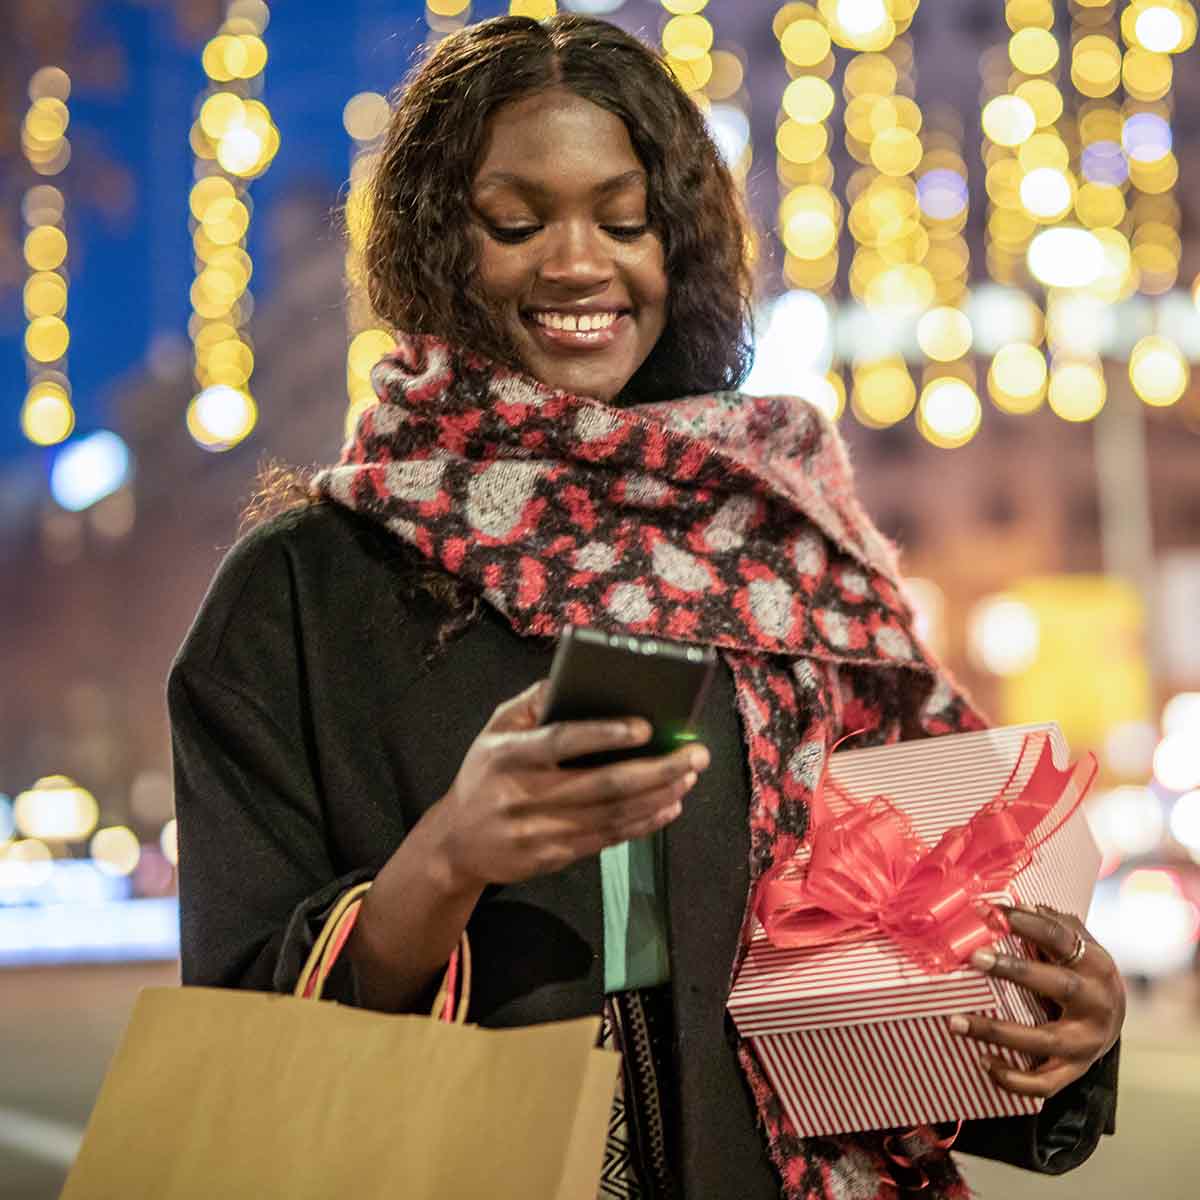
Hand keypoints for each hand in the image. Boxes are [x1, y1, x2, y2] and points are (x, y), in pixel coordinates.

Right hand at [426, 679, 709, 889]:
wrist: (457, 842)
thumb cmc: (486, 773)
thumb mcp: (495, 729)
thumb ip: (533, 702)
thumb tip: (576, 678)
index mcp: (508, 756)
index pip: (561, 742)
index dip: (605, 735)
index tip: (646, 727)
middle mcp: (524, 796)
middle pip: (602, 785)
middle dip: (657, 769)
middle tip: (696, 754)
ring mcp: (539, 832)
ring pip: (613, 815)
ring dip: (658, 796)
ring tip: (689, 776)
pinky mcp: (553, 858)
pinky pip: (608, 840)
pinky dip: (643, 823)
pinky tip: (669, 805)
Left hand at [947, 903, 1124, 1099]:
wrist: (1113, 1019)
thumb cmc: (1079, 970)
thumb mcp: (1073, 944)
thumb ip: (1046, 923)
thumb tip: (1005, 904)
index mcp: (1094, 963)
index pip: (1059, 937)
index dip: (1024, 922)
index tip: (987, 910)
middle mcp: (1096, 1001)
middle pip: (1057, 984)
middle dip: (1014, 971)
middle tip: (973, 957)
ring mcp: (1088, 1040)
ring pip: (1045, 1040)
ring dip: (998, 1032)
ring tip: (955, 1021)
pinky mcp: (1077, 1069)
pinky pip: (1046, 1083)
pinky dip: (1014, 1079)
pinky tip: (982, 1062)